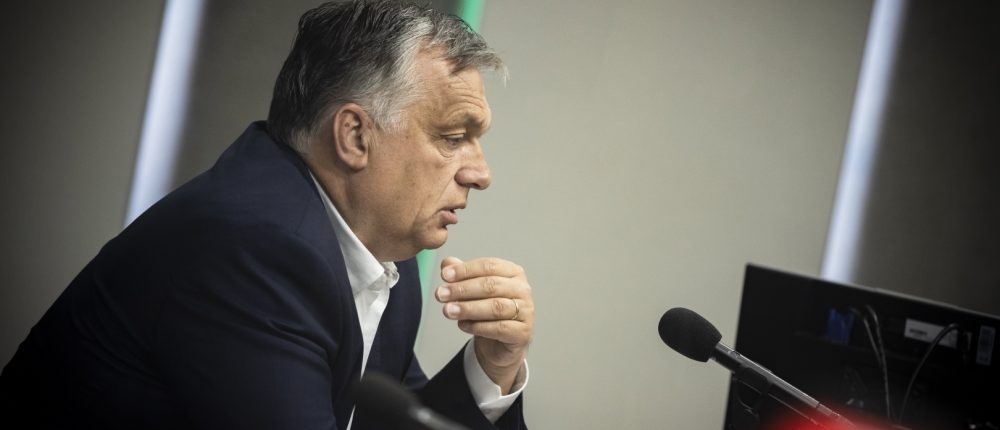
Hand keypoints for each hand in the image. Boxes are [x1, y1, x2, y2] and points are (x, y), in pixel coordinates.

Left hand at [435, 256, 533, 393]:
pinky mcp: (522, 332)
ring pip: (495, 307)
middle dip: (462, 289)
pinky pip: (499, 328)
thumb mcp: (472, 291)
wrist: (499, 344)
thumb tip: (447, 263)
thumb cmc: (487, 312)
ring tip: (448, 310)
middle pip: (491, 285)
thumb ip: (461, 275)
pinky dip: (477, 326)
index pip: (489, 266)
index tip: (444, 275)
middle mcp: (523, 290)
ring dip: (468, 308)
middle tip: (441, 294)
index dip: (465, 269)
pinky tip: (462, 325)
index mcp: (513, 272)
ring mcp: (526, 311)